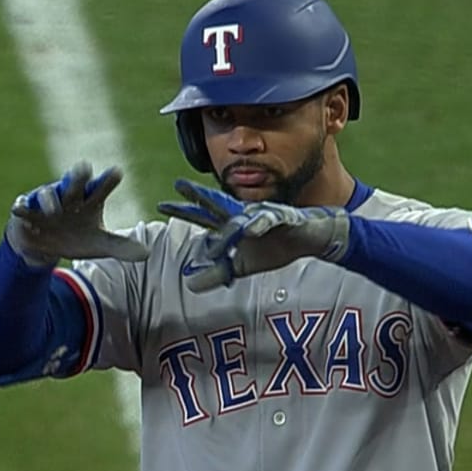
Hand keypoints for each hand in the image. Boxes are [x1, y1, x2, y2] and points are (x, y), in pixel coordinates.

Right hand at [6, 162, 149, 267]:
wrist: (47, 246)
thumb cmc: (77, 238)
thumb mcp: (100, 244)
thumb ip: (121, 247)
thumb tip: (146, 253)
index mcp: (90, 199)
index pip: (102, 187)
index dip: (108, 180)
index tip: (117, 172)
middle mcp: (69, 196)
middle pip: (75, 182)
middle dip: (78, 175)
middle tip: (84, 169)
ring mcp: (47, 202)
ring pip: (48, 193)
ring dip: (50, 199)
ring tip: (55, 209)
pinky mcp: (27, 211)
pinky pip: (23, 207)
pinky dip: (21, 208)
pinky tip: (19, 210)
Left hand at [157, 179, 349, 290]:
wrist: (309, 240)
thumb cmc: (275, 248)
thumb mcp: (242, 266)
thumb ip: (217, 274)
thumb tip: (188, 284)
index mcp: (233, 225)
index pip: (205, 216)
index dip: (185, 210)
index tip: (161, 205)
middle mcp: (244, 215)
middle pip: (218, 204)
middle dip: (199, 195)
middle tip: (179, 185)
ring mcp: (263, 214)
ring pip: (242, 216)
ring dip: (228, 222)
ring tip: (214, 230)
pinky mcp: (284, 217)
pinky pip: (270, 219)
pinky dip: (260, 224)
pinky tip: (251, 229)